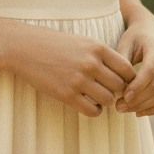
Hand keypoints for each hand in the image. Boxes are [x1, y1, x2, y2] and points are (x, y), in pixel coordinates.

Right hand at [5, 22, 136, 117]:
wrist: (26, 47)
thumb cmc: (56, 44)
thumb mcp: (83, 42)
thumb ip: (103, 57)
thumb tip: (124, 78)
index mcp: (97, 47)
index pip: (127, 69)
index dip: (127, 78)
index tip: (120, 81)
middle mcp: (91, 63)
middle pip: (120, 86)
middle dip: (116, 91)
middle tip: (107, 90)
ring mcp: (79, 80)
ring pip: (108, 100)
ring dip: (104, 101)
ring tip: (95, 95)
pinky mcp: (67, 94)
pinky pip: (93, 110)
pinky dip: (94, 109)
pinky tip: (86, 102)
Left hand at [113, 14, 153, 116]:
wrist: (152, 31)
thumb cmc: (134, 38)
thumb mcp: (125, 44)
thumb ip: (121, 62)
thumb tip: (117, 87)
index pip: (150, 71)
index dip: (137, 86)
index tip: (122, 97)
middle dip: (137, 100)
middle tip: (118, 107)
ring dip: (143, 107)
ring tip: (125, 110)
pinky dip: (153, 109)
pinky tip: (138, 112)